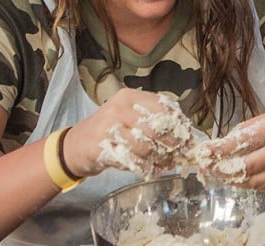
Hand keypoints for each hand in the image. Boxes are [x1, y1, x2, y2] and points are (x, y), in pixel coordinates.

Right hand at [63, 88, 198, 178]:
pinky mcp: (101, 147)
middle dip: (172, 143)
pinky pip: (131, 160)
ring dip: (160, 158)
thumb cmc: (110, 129)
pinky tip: (152, 169)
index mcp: (129, 96)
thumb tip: (188, 135)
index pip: (162, 105)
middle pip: (156, 127)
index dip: (179, 122)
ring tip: (167, 163)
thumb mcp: (131, 116)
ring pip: (145, 146)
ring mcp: (108, 127)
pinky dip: (145, 167)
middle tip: (180, 154)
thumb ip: (155, 120)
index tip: (189, 136)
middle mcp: (119, 108)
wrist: (76, 144)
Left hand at [196, 112, 264, 189]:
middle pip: (247, 165)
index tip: (205, 152)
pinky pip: (261, 187)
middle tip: (207, 167)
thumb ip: (243, 131)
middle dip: (222, 168)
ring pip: (253, 181)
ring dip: (231, 179)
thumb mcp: (264, 119)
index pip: (244, 141)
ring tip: (218, 174)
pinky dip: (244, 184)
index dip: (222, 149)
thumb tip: (218, 146)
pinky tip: (234, 178)